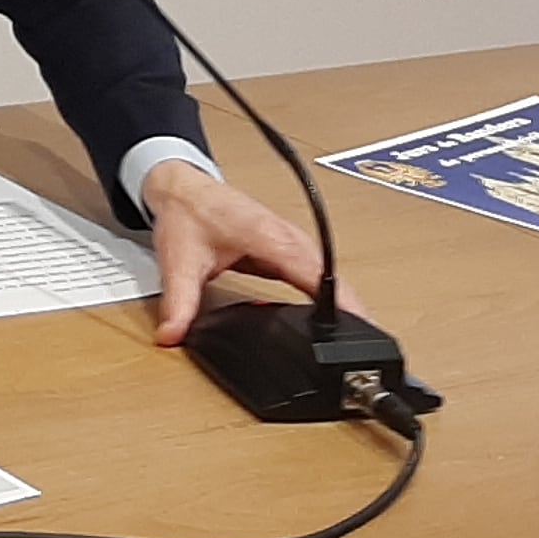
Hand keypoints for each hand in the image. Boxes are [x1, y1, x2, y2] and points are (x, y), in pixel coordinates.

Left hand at [140, 162, 359, 345]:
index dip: (341, 301)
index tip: (360, 326)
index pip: (317, 273)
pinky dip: (328, 296)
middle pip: (333, 278)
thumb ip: (179, 301)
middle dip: (352, 310)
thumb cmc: (188, 212)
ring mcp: (292, 244)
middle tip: (366, 349)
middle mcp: (289, 239)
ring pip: (329, 276)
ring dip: (344, 303)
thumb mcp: (180, 261)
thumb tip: (172, 335)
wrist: (183, 187)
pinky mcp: (287, 251)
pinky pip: (316, 276)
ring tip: (360, 339)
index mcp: (271, 238)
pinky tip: (333, 320)